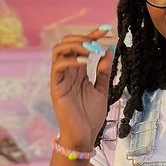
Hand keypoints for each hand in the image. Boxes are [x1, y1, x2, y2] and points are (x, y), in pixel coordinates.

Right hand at [50, 26, 114, 149]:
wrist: (84, 136)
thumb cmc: (91, 116)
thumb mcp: (102, 89)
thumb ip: (104, 71)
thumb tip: (108, 51)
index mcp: (77, 71)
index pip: (81, 46)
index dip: (92, 35)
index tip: (107, 29)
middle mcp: (67, 72)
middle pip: (66, 43)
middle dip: (83, 37)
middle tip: (98, 42)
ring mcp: (60, 79)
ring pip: (59, 50)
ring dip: (76, 45)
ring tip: (91, 50)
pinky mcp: (56, 88)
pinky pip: (58, 67)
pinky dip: (71, 60)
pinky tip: (84, 62)